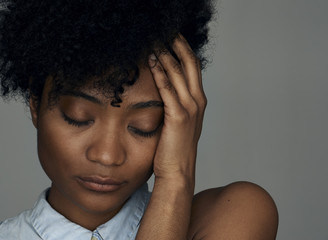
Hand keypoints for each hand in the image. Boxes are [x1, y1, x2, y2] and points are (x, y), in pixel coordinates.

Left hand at [148, 34, 205, 186]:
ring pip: (179, 73)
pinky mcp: (178, 117)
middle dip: (178, 44)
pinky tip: (152, 61)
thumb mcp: (179, 122)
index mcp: (197, 101)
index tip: (172, 37)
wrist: (178, 171)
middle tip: (165, 30)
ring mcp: (190, 109)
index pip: (192, 68)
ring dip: (167, 54)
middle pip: (190, 64)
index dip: (184, 50)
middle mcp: (197, 101)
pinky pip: (168, 89)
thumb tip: (161, 88)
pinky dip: (160, 73)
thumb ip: (175, 104)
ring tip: (154, 40)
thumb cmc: (175, 148)